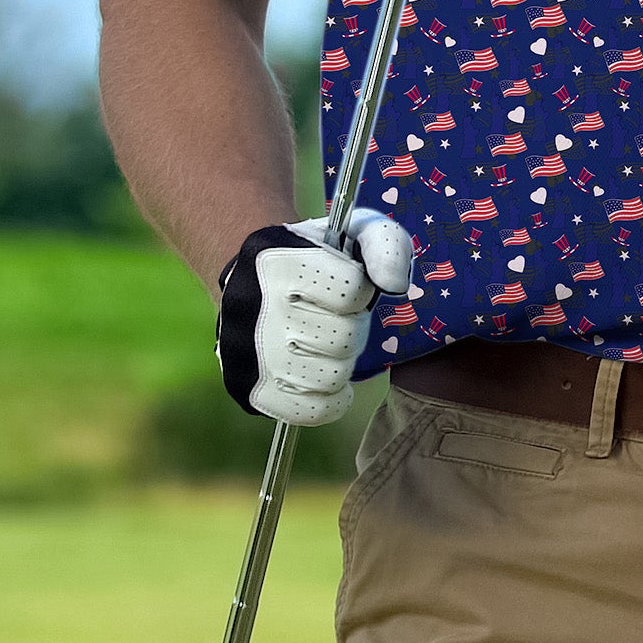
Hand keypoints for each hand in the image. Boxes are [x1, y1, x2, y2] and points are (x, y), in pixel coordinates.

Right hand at [215, 209, 412, 424]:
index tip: (348, 285)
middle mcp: (255, 310)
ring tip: (328, 343)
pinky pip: (311, 411)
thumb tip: (395, 286)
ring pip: (330, 377)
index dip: (361, 289)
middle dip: (353, 326)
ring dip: (341, 361)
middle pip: (343, 338)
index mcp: (279, 263)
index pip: (352, 291)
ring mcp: (247, 356)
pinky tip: (326, 373)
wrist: (253, 278)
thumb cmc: (317, 255)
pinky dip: (331, 399)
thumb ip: (387, 246)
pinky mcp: (249, 391)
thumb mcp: (355, 231)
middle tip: (338, 317)